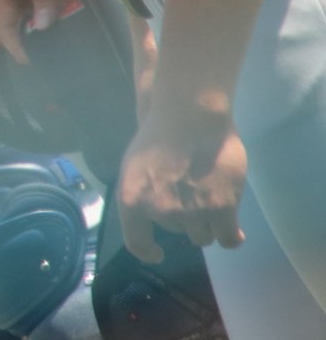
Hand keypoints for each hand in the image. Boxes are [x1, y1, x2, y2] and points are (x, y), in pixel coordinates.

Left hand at [117, 105, 246, 261]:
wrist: (188, 114)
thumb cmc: (159, 136)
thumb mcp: (135, 167)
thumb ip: (145, 196)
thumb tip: (158, 219)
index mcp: (131, 199)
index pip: (136, 241)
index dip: (147, 250)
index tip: (157, 253)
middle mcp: (159, 211)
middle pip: (177, 232)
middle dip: (184, 216)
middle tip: (191, 191)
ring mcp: (191, 212)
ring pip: (203, 236)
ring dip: (207, 223)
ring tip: (211, 196)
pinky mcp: (221, 209)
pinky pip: (227, 239)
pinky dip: (231, 237)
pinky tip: (234, 232)